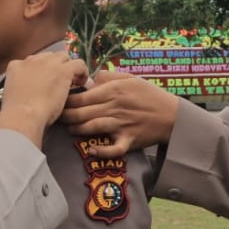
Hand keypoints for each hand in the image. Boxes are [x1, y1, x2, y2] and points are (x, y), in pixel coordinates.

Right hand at [0, 54, 87, 145]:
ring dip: (68, 67)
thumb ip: (20, 87)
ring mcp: (48, 63)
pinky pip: (79, 64)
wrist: (23, 115)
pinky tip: (82, 83)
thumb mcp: (11, 94)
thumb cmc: (16, 113)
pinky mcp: (64, 70)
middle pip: (48, 56)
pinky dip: (82, 71)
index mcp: (16, 66)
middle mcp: (32, 60)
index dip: (40, 71)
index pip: (31, 62)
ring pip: (64, 57)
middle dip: (54, 66)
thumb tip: (28, 92)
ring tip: (72, 81)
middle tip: (59, 81)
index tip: (44, 81)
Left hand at [60, 69, 178, 156]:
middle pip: (83, 112)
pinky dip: (102, 151)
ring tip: (69, 129)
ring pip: (93, 127)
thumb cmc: (149, 95)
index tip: (59, 101)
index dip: (67, 100)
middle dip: (66, 115)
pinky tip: (92, 150)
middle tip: (56, 116)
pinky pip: (114, 149)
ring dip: (77, 129)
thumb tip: (90, 79)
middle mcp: (115, 107)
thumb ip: (108, 77)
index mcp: (114, 91)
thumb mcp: (130, 78)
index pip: (82, 96)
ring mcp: (122, 125)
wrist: (172, 115)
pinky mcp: (129, 140)